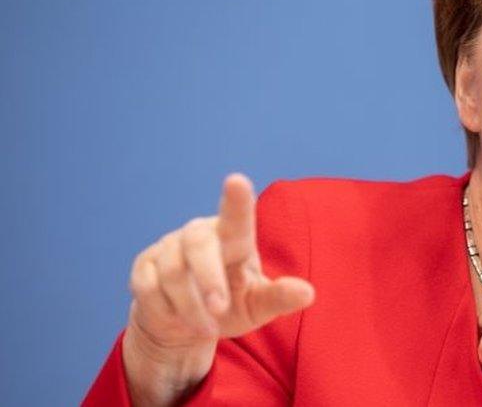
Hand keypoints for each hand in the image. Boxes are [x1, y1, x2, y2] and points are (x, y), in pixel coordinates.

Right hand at [122, 173, 315, 404]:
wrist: (184, 324)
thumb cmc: (231, 306)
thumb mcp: (257, 306)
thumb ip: (280, 298)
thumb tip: (309, 294)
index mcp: (235, 237)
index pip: (236, 214)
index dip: (236, 198)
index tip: (236, 181)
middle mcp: (200, 234)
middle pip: (198, 244)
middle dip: (208, 279)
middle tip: (219, 310)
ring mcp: (169, 246)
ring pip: (173, 273)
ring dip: (191, 308)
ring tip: (208, 328)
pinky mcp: (144, 265)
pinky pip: (149, 288)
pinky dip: (167, 312)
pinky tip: (180, 322)